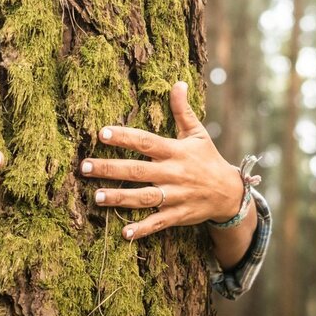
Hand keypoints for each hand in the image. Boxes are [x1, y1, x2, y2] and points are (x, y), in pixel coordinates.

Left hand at [79, 81, 243, 239]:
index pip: (146, 142)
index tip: (102, 133)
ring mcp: (175, 196)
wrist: (229, 193)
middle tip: (85, 167)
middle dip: (110, 169)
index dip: (125, 137)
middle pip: (137, 171)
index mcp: (175, 151)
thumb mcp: (197, 133)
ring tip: (97, 197)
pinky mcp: (177, 215)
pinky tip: (124, 233)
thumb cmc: (207, 159)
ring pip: (144, 197)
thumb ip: (183, 110)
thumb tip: (179, 83)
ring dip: (120, 198)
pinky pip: (158, 223)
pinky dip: (142, 229)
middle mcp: (173, 173)